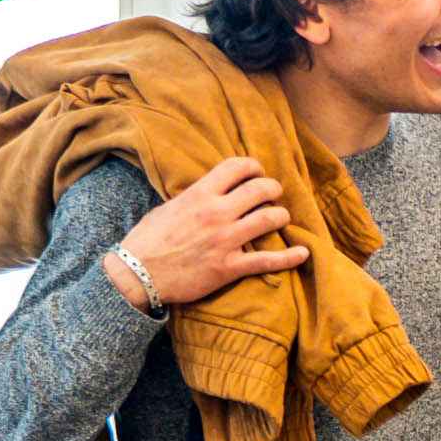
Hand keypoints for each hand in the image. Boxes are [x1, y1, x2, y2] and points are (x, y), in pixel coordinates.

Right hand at [104, 157, 302, 313]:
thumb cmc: (147, 240)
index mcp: (199, 195)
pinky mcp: (229, 267)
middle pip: (261, 189)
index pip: (237, 166)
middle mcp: (216, 213)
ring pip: (270, 218)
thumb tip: (210, 191)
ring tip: (280, 218)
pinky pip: (268, 260)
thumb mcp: (168, 207)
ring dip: (281, 216)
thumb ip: (194, 198)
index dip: (253, 166)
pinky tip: (303, 253)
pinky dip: (291, 257)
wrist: (136, 275)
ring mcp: (225, 240)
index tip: (257, 172)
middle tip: (273, 194)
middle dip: (273, 189)